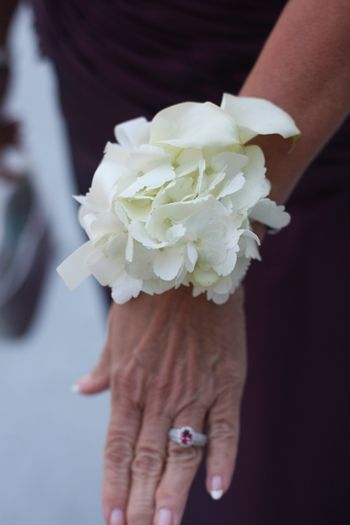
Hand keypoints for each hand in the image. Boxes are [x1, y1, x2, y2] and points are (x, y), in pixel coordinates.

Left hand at [75, 285, 246, 524]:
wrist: (190, 268)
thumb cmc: (149, 299)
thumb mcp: (116, 331)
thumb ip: (103, 367)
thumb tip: (81, 390)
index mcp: (129, 383)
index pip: (118, 448)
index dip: (114, 485)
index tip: (111, 518)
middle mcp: (159, 394)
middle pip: (148, 459)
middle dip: (141, 502)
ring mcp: (195, 390)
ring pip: (184, 452)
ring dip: (174, 493)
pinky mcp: (226, 382)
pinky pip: (226, 428)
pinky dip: (224, 460)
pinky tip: (218, 489)